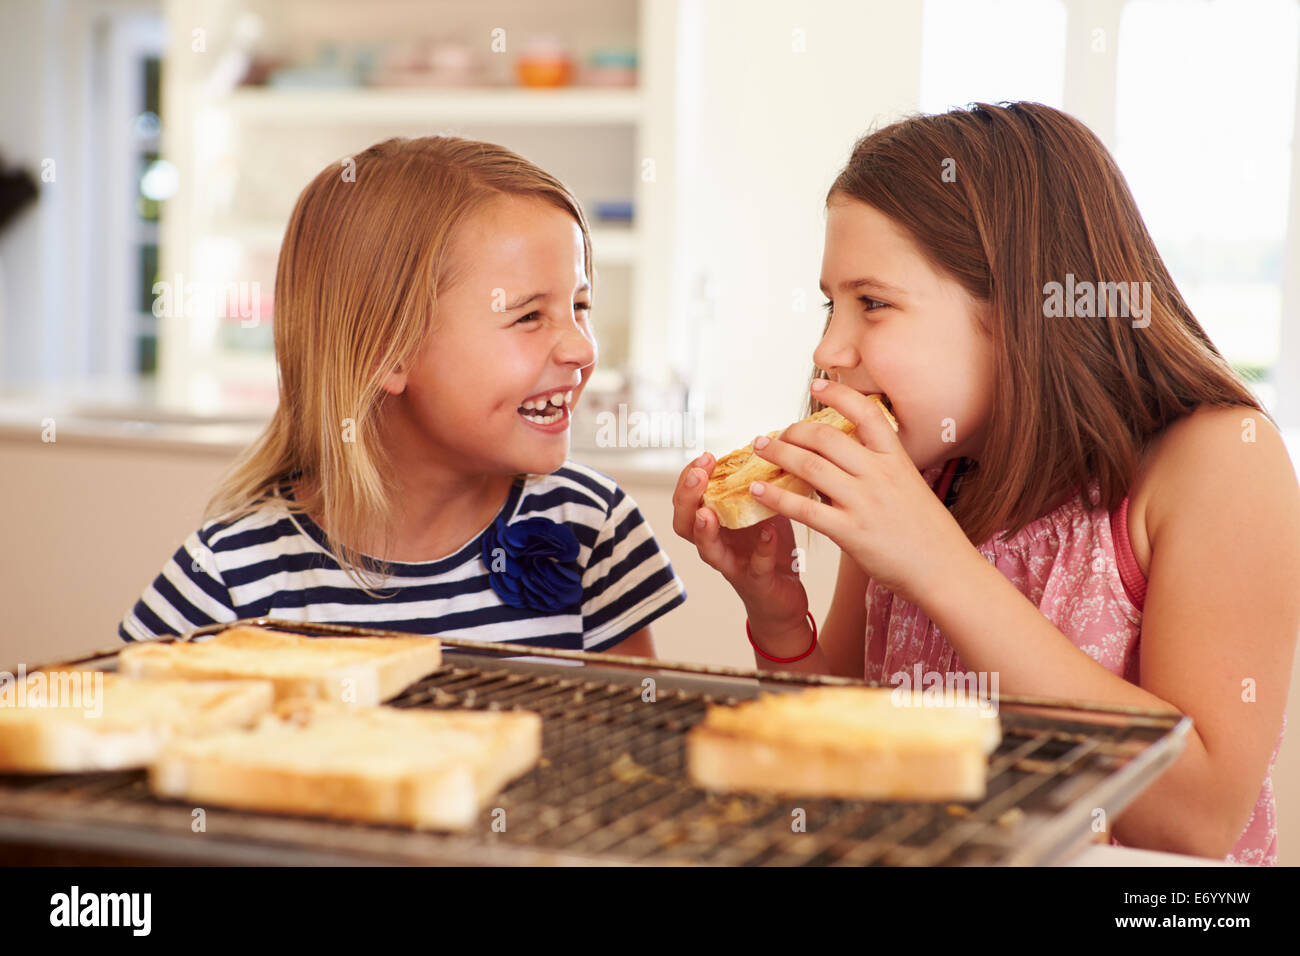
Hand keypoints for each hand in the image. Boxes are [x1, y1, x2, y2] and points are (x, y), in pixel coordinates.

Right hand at [671, 451, 809, 626]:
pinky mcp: (756, 582)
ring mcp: (732, 565)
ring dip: (705, 529)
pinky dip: (760, 550)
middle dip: (687, 497)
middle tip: (697, 475)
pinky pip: (754, 567)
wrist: (784, 596)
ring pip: (707, 550)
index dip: (689, 478)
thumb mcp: (762, 510)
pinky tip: (767, 533)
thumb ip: (757, 485)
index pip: (687, 499)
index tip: (704, 457)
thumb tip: (765, 445)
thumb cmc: (769, 549)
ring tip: (708, 511)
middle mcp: (715, 544)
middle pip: (684, 523)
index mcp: (713, 523)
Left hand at [746, 381, 971, 605]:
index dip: (838, 395)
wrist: (946, 571)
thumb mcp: (910, 488)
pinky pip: (804, 508)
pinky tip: (758, 491)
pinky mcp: (850, 531)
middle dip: (794, 431)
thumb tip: (842, 465)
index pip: (866, 413)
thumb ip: (878, 473)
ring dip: (779, 454)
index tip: (817, 384)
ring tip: (761, 449)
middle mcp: (879, 475)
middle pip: (826, 438)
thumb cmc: (930, 534)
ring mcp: (864, 502)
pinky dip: (776, 497)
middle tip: (775, 434)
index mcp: (896, 460)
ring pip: (810, 467)